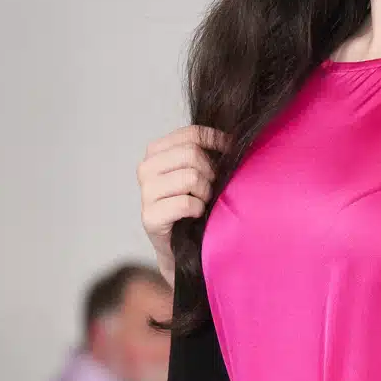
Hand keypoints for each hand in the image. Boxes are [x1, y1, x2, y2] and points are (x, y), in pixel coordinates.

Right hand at [139, 125, 227, 279]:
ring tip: (202, 202)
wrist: (182, 246)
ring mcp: (146, 193)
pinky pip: (186, 203)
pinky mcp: (150, 217)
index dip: (216, 141)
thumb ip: (205, 153)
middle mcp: (146, 168)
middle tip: (211, 189)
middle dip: (210, 172)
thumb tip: (234, 138)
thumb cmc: (193, 206)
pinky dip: (198, 209)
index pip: (191, 134)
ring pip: (190, 177)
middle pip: (192, 153)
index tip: (230, 152)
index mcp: (156, 152)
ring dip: (205, 192)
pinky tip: (195, 215)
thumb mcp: (199, 172)